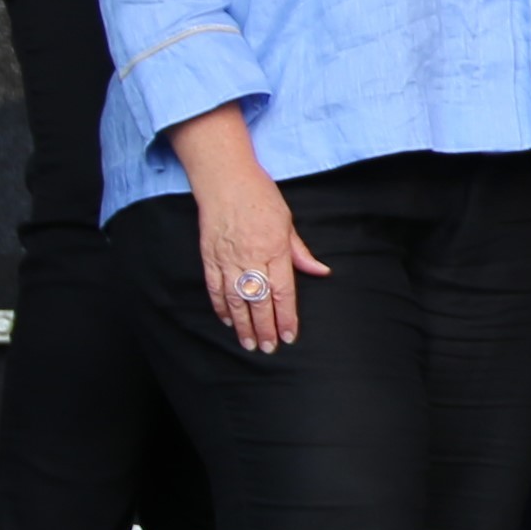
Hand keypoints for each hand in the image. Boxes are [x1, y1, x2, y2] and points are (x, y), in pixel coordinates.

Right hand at [193, 158, 326, 355]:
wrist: (225, 181)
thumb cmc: (261, 197)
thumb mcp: (288, 221)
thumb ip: (300, 252)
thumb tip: (321, 272)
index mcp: (274, 250)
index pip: (283, 292)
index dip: (286, 317)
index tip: (289, 336)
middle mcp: (250, 258)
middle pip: (259, 302)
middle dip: (265, 328)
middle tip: (270, 348)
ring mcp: (227, 259)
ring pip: (235, 300)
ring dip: (243, 325)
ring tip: (249, 343)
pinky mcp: (209, 257)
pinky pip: (214, 288)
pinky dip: (221, 307)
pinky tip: (228, 320)